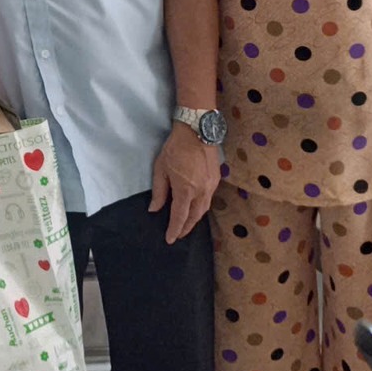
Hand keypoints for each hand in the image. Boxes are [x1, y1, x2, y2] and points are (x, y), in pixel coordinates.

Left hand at [149, 123, 220, 243]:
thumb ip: (159, 191)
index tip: (170, 239)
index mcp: (186, 190)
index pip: (180, 217)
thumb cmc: (175, 148)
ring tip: (186, 225)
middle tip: (178, 235)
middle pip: (194, 217)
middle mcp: (201, 192)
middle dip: (186, 228)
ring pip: (204, 209)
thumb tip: (154, 209)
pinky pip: (209, 199)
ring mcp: (211, 186)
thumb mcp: (161, 169)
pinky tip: (196, 208)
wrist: (197, 131)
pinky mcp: (216, 179)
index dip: (174, 230)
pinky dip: (202, 208)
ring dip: (195, 219)